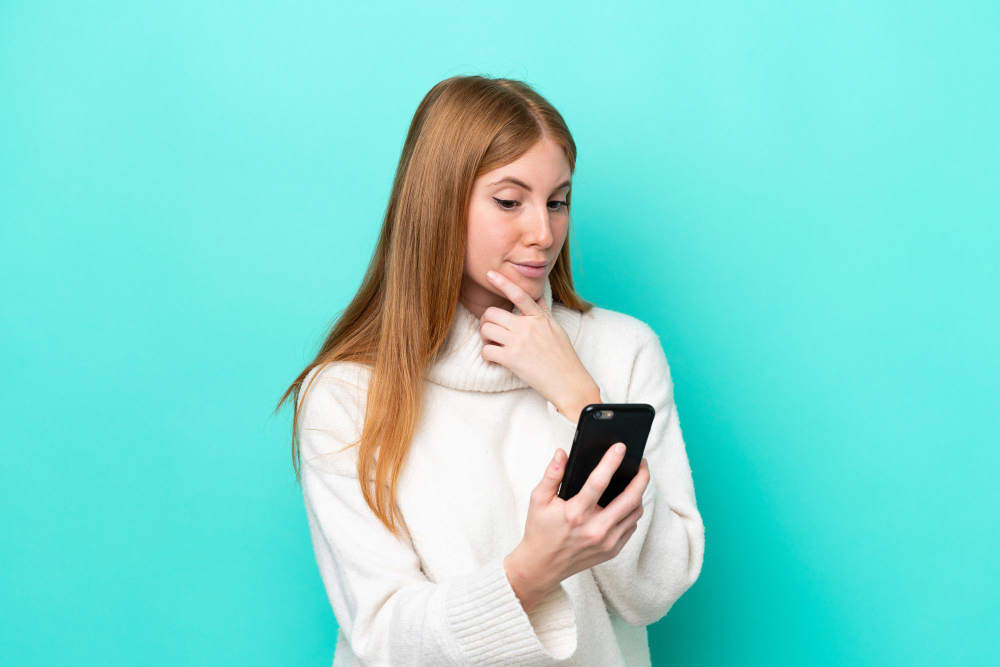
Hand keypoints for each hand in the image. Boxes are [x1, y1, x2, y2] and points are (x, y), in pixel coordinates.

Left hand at [480, 270, 597, 415]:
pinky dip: (486, 354)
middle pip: (492, 313)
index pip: (519, 294)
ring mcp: (518, 343)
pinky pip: (486, 351)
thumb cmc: (563, 355)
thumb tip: (539, 295)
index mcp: (538, 318)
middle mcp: (526, 327)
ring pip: (486, 330)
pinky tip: (494, 358)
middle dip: (486, 321)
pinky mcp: (511, 360)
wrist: (567, 380)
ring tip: (492, 344)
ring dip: (484, 337)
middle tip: (490, 330)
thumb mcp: (556, 328)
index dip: (502, 282)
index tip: (490, 274)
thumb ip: (543, 311)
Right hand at [504, 444, 649, 609]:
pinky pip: (631, 526)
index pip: (599, 483)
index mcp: (575, 514)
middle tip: (642, 463)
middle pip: (630, 499)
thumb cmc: (540, 530)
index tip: (621, 447)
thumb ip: (551, 474)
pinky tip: (625, 502)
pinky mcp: (612, 550)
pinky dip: (632, 512)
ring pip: (635, 513)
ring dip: (639, 494)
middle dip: (641, 478)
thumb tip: (562, 453)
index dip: (611, 462)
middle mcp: (595, 529)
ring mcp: (607, 542)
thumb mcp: (538, 499)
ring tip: (635, 480)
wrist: (542, 566)